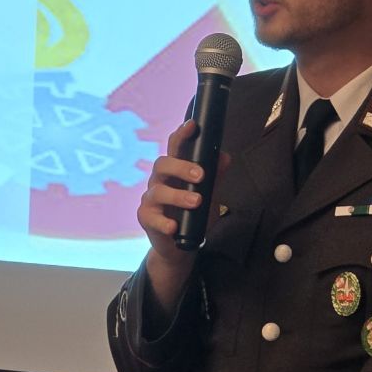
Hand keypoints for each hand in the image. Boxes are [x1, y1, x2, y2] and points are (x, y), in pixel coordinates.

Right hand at [138, 120, 230, 312]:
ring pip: (158, 191)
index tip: (192, 125)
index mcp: (174, 170)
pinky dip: (164, 222)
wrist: (180, 245)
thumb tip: (225, 157)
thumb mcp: (208, 194)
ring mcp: (151, 199)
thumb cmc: (192, 214)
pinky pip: (151, 218)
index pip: (175, 147)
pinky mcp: (146, 218)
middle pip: (162, 164)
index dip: (181, 134)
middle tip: (200, 175)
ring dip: (178, 195)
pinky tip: (174, 226)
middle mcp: (159, 181)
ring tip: (196, 201)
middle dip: (181, 167)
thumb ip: (215, 176)